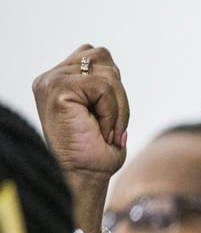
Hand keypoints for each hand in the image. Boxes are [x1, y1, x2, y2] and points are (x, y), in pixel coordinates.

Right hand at [31, 44, 129, 181]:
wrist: (85, 177)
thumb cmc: (96, 151)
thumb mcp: (104, 109)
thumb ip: (103, 81)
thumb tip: (110, 62)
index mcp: (58, 78)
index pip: (96, 55)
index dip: (113, 85)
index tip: (106, 118)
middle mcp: (50, 77)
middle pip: (102, 57)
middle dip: (118, 94)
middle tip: (110, 126)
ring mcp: (51, 81)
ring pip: (107, 73)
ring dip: (117, 106)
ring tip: (106, 130)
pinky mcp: (57, 89)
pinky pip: (103, 87)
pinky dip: (112, 111)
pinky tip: (101, 131)